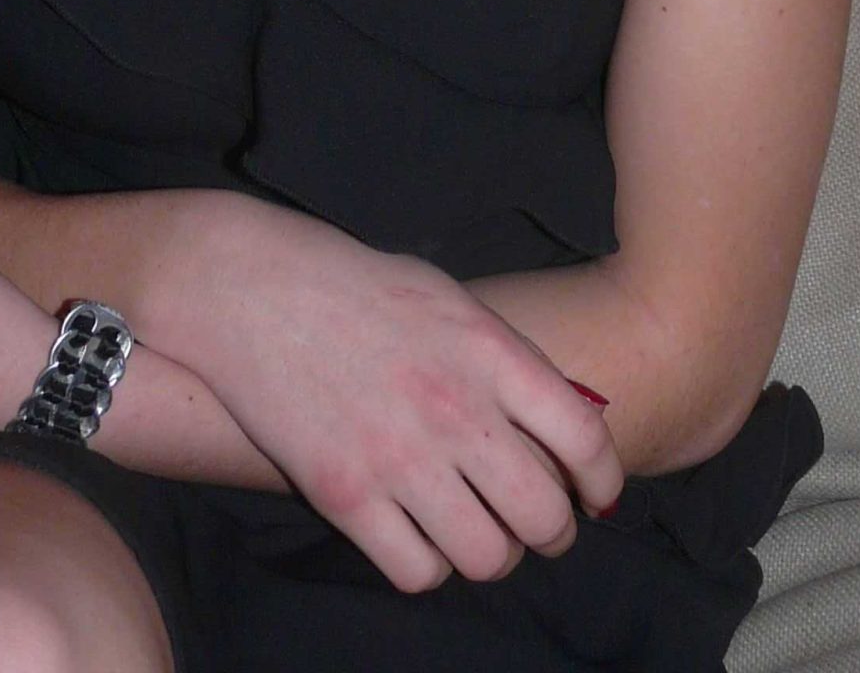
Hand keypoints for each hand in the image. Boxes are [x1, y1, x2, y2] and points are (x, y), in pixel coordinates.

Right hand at [156, 200, 622, 591]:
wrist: (255, 290)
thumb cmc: (360, 288)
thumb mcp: (450, 299)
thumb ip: (504, 357)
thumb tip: (562, 416)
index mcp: (488, 351)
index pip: (584, 438)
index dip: (603, 481)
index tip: (595, 495)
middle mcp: (454, 409)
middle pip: (543, 516)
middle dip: (552, 533)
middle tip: (537, 526)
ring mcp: (398, 458)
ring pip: (486, 558)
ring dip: (492, 554)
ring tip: (480, 533)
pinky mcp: (345, 495)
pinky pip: (417, 572)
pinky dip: (428, 565)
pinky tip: (420, 536)